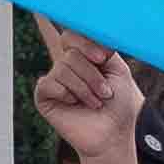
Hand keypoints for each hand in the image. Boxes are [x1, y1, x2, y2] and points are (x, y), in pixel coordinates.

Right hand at [33, 23, 143, 163]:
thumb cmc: (119, 106)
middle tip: (106, 91)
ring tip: (96, 102)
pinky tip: (75, 104)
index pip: (72, 33)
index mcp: (84, 56)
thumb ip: (104, 46)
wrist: (113, 135)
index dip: (84, 40)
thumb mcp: (118, 70)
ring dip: (85, 87)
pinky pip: (50, 83)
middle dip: (92, 72)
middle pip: (70, 49)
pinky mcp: (44, 95)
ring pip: (64, 67)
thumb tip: (87, 27)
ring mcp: (54, 79)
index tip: (103, 58)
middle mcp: (67, 64)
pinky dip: (69, 94)